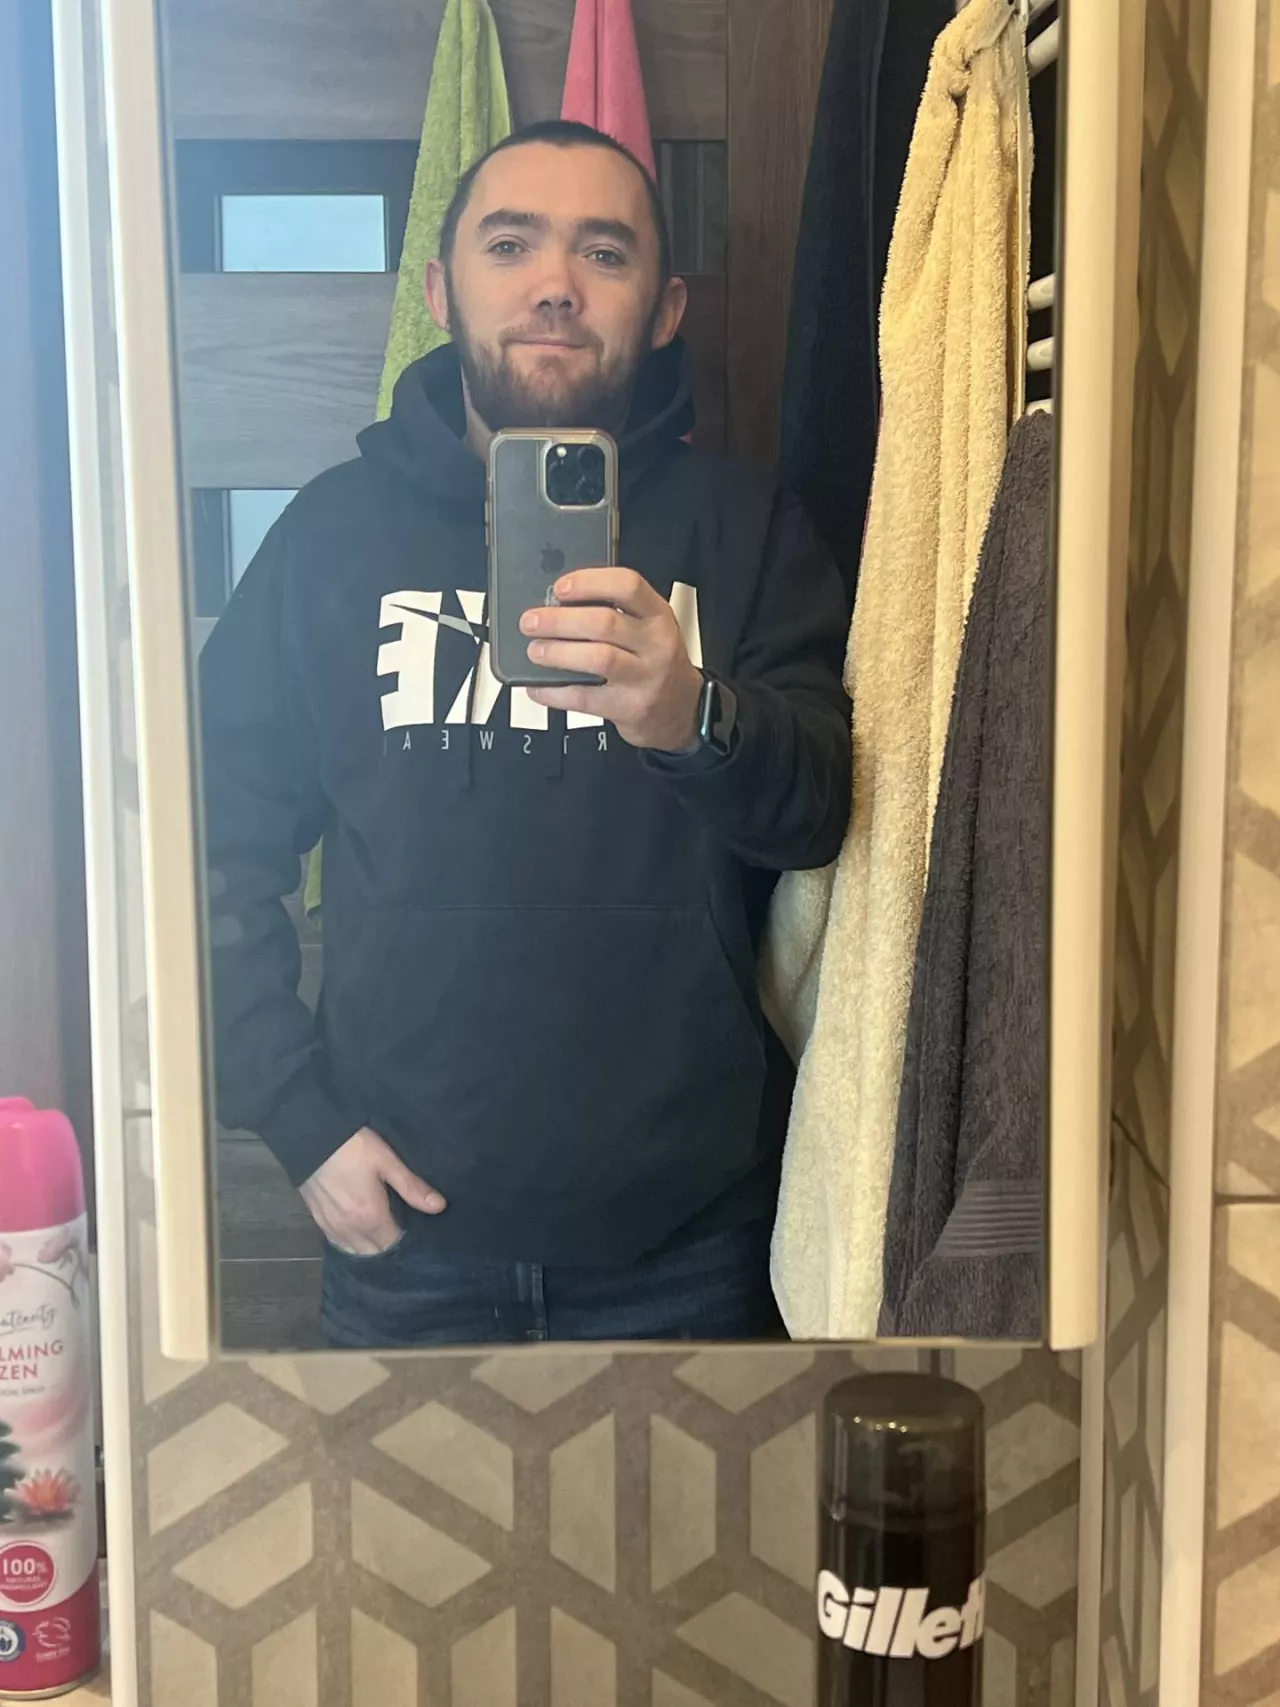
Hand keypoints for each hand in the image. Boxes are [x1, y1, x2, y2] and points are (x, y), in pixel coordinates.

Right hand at [300, 1127, 445, 1254]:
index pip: (394, 1245)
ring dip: (370, 1248)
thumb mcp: (387, 1161)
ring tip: (383, 1234)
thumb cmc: (353, 1146)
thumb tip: (439, 1207)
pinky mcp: (318, 1220)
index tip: (417, 1231)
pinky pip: (338, 1243)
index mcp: (371, 1218)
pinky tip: (360, 1232)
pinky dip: (351, 1243)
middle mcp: (350, 1230)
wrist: (311, 1136)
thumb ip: (412, 1187)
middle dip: (389, 1247)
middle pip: (374, 1253)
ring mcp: (331, 1227)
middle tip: (402, 1231)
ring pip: (355, 1251)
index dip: (407, 1241)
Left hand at [522, 569, 703, 752]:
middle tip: (532, 621)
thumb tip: (556, 605)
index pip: (628, 586)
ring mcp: (644, 678)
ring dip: (558, 653)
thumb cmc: (656, 662)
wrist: (681, 710)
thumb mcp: (649, 628)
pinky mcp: (629, 708)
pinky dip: (554, 692)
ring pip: (597, 658)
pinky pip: (584, 698)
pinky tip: (539, 687)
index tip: (560, 588)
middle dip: (560, 620)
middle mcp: (655, 644)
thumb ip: (615, 613)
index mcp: (658, 615)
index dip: (590, 583)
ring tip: (535, 650)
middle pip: (604, 623)